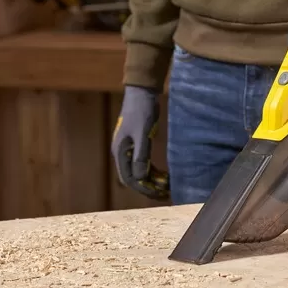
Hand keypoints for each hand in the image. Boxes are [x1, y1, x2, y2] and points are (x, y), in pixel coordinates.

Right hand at [111, 86, 169, 200]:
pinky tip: (164, 175)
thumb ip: (141, 156)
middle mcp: (122, 153)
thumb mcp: (142, 134)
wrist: (142, 93)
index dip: (143, 189)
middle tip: (165, 194)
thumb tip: (140, 178)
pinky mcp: (137, 144)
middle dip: (148, 187)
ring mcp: (129, 149)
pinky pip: (143, 163)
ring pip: (139, 172)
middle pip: (133, 177)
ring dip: (151, 181)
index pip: (129, 179)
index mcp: (120, 152)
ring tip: (167, 187)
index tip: (158, 194)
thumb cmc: (141, 112)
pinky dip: (153, 171)